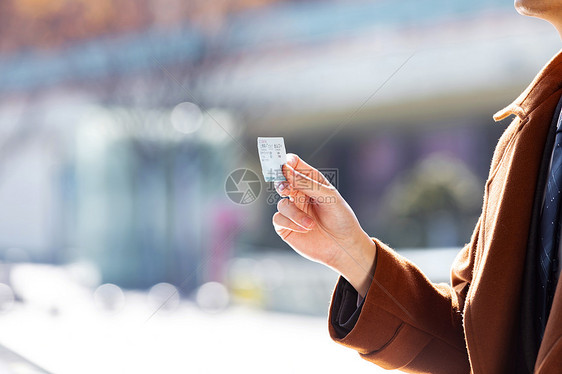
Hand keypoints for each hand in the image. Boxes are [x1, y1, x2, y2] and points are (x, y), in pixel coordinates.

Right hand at [272, 154, 376, 296]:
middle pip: (281, 180)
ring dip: (295, 214)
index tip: (285, 164)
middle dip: (282, 184)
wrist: (344, 247)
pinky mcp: (287, 226)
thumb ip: (306, 183)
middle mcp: (299, 193)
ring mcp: (292, 209)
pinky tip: (305, 229)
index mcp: (311, 181)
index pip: (294, 164)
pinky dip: (291, 223)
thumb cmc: (341, 219)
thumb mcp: (328, 197)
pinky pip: (279, 219)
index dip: (287, 162)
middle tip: (285, 188)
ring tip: (311, 224)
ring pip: (282, 203)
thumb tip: (285, 169)